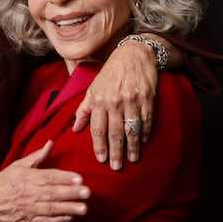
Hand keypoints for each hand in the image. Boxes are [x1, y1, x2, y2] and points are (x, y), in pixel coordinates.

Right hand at [0, 141, 89, 221]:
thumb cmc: (2, 184)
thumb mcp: (17, 167)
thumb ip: (36, 157)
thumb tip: (51, 143)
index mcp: (26, 178)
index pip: (48, 177)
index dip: (64, 177)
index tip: (79, 178)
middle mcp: (28, 194)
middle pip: (53, 193)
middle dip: (71, 193)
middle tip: (87, 192)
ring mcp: (28, 209)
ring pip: (51, 209)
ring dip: (68, 208)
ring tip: (83, 208)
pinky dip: (58, 220)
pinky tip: (69, 218)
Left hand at [72, 40, 157, 168]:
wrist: (133, 55)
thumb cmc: (110, 74)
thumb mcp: (92, 89)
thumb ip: (83, 109)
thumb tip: (75, 128)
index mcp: (99, 100)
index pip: (97, 128)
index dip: (99, 145)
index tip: (101, 159)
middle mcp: (114, 101)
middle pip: (114, 132)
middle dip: (115, 152)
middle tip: (116, 167)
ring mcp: (132, 100)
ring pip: (131, 129)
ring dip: (132, 146)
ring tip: (132, 159)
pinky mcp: (147, 98)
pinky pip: (146, 120)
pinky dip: (145, 132)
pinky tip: (143, 142)